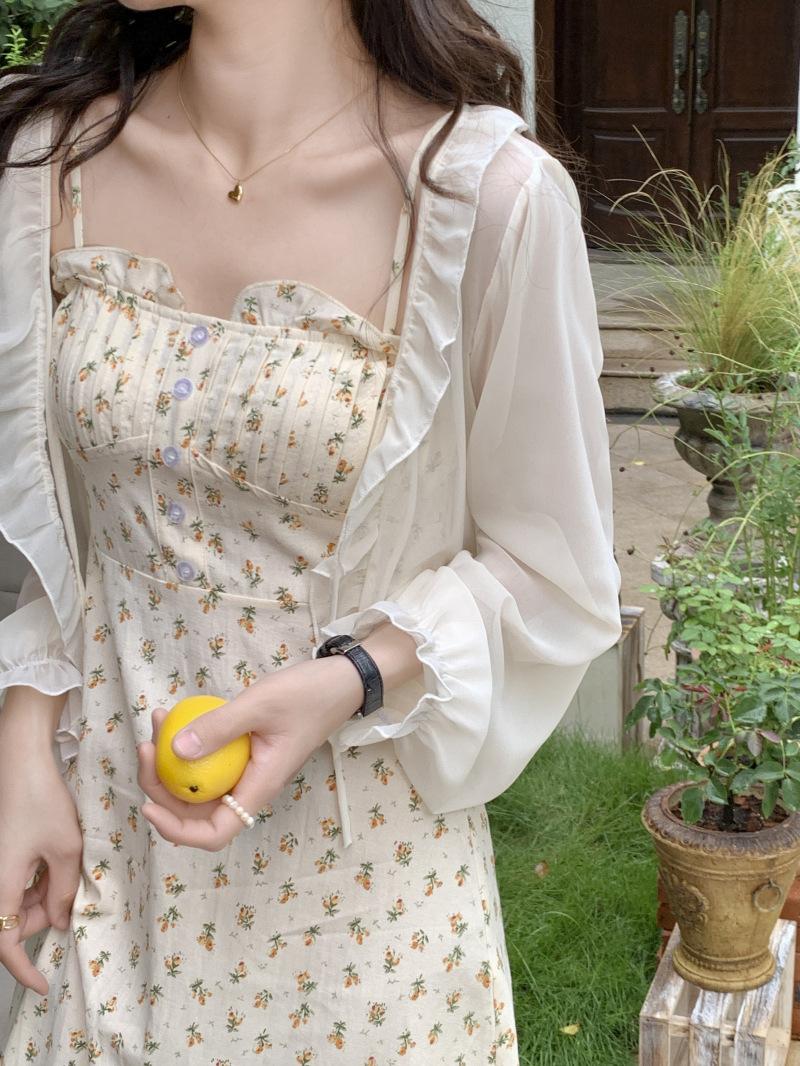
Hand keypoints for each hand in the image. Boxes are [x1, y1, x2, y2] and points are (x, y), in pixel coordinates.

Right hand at [0, 707, 82, 995]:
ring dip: (42, 903)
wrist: (22, 761)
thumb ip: (63, 890)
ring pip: (15, 904)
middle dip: (42, 924)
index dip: (22, 969)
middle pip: (10, 923)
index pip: (3, 944)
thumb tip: (61, 922)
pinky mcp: (3, 853)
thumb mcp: (65, 849)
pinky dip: (38, 885)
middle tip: (75, 911)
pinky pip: (16, 883)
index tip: (43, 985)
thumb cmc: (42, 801)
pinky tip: (60, 868)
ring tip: (71, 880)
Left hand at [136, 653, 363, 850]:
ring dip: (171, 763)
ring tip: (157, 724)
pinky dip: (188, 745)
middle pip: (198, 811)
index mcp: (260, 786)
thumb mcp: (260, 704)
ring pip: (200, 785)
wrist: (341, 682)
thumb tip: (174, 751)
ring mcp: (248, 770)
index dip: (177, 829)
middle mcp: (252, 786)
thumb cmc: (309, 695)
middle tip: (146, 747)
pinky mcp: (246, 753)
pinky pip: (209, 762)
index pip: (215, 832)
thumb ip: (219, 727)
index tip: (148, 804)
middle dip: (162, 787)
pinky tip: (176, 718)